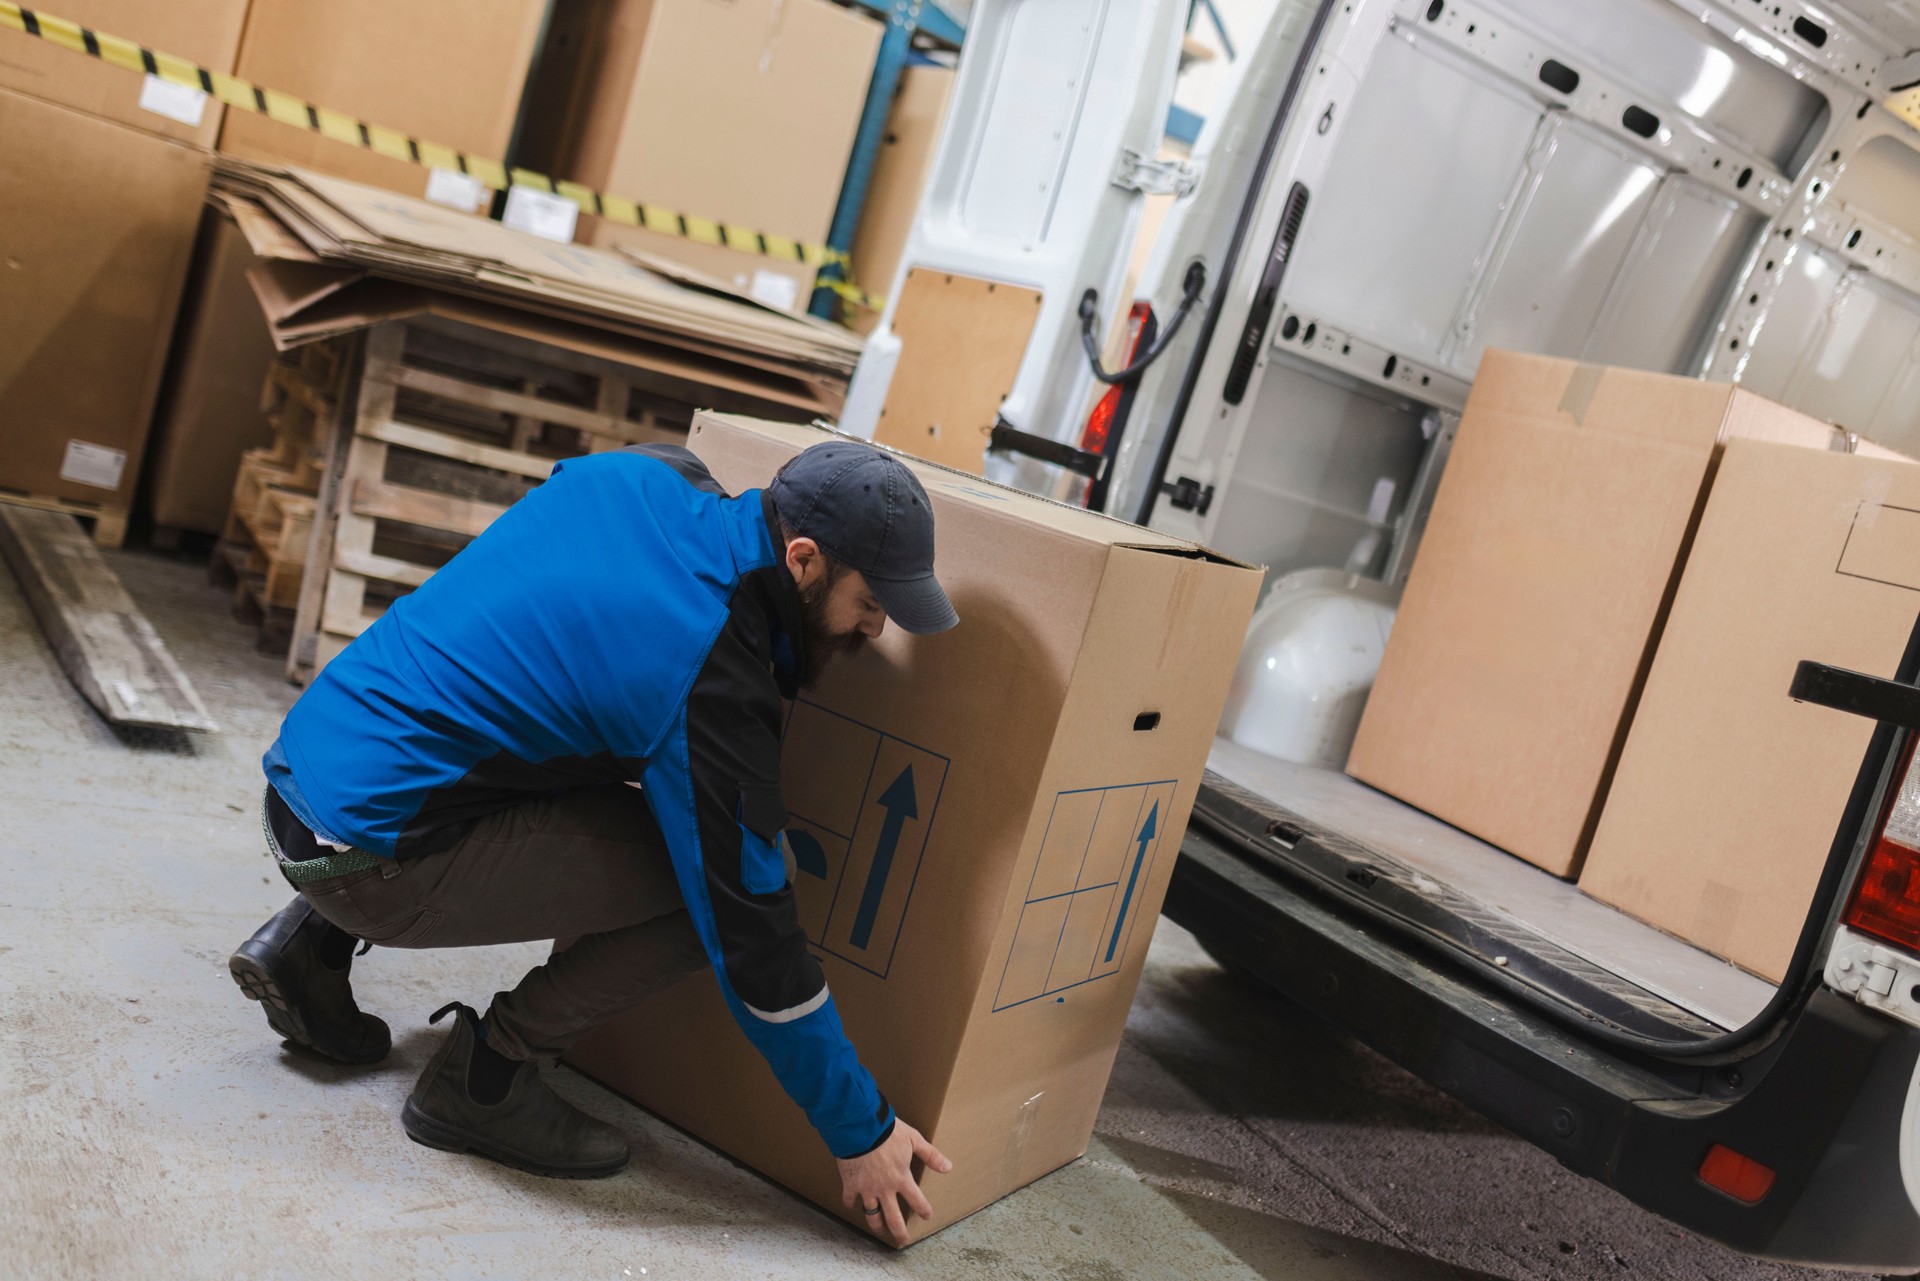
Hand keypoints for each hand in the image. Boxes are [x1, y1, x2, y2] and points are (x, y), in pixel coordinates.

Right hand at [837, 1118, 951, 1245]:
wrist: (860, 1127)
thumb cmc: (887, 1131)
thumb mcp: (913, 1139)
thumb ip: (930, 1155)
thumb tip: (948, 1167)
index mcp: (901, 1178)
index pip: (917, 1201)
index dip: (924, 1210)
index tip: (926, 1216)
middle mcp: (885, 1189)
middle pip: (893, 1218)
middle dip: (899, 1232)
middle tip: (903, 1240)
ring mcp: (867, 1189)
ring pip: (872, 1215)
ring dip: (877, 1226)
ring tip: (880, 1232)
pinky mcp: (850, 1185)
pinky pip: (850, 1200)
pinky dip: (851, 1204)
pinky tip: (852, 1207)